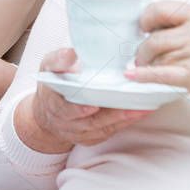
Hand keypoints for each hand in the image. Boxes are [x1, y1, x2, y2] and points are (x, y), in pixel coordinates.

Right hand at [16, 48, 150, 152]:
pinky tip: (140, 113)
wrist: (47, 111)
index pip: (65, 110)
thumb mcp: (48, 67)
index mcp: (54, 105)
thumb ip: (59, 60)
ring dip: (124, 119)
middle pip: (91, 122)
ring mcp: (80, 133)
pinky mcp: (92, 137)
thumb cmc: (52, 83)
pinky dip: (125, 123)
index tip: (92, 106)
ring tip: (142, 108)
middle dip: (112, 115)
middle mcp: (67, 123)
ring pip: (103, 129)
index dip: (78, 109)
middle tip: (131, 106)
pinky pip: (110, 132)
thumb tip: (72, 52)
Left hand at [127, 1, 189, 115]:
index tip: (143, 27)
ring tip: (150, 69)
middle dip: (143, 49)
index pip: (161, 9)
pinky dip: (144, 75)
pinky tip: (133, 75)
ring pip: (156, 58)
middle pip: (154, 38)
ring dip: (148, 66)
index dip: (146, 19)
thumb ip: (187, 24)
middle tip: (143, 55)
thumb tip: (155, 27)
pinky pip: (161, 73)